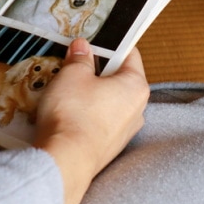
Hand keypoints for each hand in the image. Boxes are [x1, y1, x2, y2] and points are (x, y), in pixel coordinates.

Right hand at [33, 38, 148, 203]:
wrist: (65, 161)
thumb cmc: (73, 115)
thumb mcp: (72, 75)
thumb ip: (79, 58)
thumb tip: (82, 47)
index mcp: (136, 86)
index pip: (129, 54)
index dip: (109, 45)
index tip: (92, 42)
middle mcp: (137, 109)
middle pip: (119, 79)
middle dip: (96, 71)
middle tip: (74, 65)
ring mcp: (125, 131)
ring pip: (109, 103)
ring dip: (91, 95)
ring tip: (67, 91)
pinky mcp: (110, 147)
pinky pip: (100, 123)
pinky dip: (87, 116)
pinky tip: (68, 114)